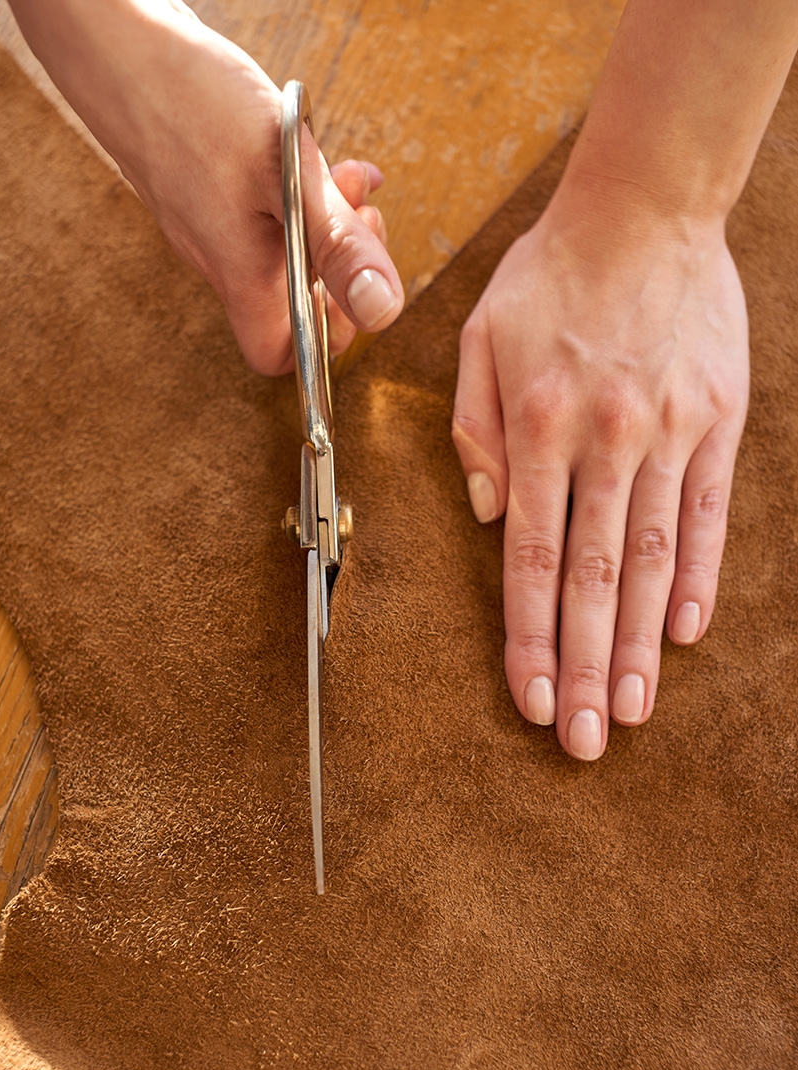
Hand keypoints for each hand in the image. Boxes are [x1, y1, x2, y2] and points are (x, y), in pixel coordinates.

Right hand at [10, 0, 403, 372]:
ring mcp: (212, 225)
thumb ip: (337, 246)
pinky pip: (270, 212)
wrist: (117, 44)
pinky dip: (306, 193)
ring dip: (331, 221)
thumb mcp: (286, 175)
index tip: (351, 291)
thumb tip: (382, 311)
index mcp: (238, 273)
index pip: (278, 353)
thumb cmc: (192, 102)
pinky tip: (322, 158)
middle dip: (343, 264)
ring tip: (346, 179)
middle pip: (293, 299)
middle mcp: (221, 259)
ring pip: (287, 249)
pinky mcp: (209, 191)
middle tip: (362, 217)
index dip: (322, 339)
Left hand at [453, 181, 748, 759]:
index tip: (528, 700)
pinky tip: (684, 633)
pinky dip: (697, 577)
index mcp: (537, 428)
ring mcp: (667, 434)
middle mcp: (603, 440)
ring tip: (631, 710)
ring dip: (637, 643)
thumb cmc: (549, 278)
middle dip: (583, 666)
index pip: (526, 558)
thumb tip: (487, 516)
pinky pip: (707, 515)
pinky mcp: (715, 422)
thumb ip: (474, 433)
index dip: (526, 637)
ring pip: (651, 560)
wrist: (644, 208)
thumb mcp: (478, 341)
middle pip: (591, 577)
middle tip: (584, 741)